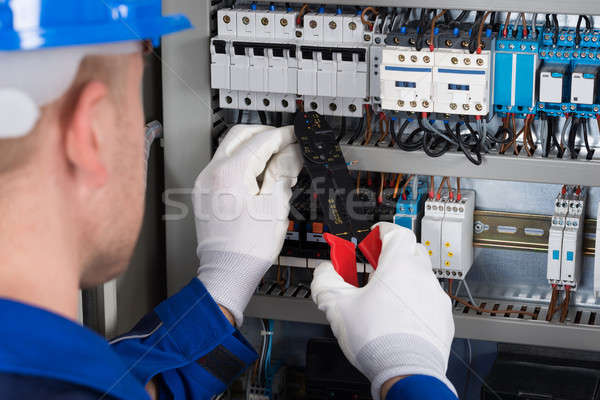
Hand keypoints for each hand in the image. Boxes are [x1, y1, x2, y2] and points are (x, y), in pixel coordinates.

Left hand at [194, 124, 302, 326]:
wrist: (227, 271)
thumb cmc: (248, 248)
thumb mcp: (275, 206)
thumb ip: (283, 172)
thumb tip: (292, 152)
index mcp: (229, 173)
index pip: (260, 142)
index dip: (282, 136)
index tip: (295, 135)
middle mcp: (211, 173)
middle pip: (239, 135)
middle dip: (264, 134)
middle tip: (286, 141)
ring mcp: (204, 182)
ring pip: (228, 148)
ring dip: (251, 146)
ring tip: (275, 158)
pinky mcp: (204, 192)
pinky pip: (223, 165)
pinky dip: (241, 161)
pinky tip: (258, 173)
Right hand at [311, 222, 455, 399]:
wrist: (407, 373)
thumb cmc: (378, 340)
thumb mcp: (338, 306)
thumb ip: (326, 281)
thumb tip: (325, 271)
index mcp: (399, 266)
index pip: (397, 232)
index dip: (383, 231)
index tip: (374, 237)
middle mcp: (422, 277)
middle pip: (411, 250)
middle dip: (393, 253)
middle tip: (375, 265)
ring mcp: (435, 298)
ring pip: (421, 276)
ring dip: (404, 278)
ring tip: (384, 295)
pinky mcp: (442, 318)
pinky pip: (428, 299)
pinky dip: (415, 300)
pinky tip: (398, 317)